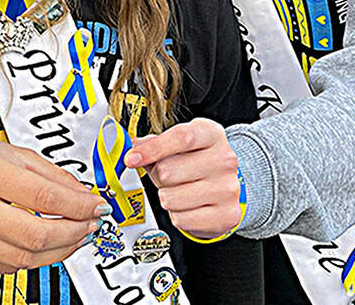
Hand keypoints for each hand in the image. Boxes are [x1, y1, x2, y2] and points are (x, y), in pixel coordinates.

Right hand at [0, 137, 107, 272]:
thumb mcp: (19, 154)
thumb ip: (56, 178)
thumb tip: (86, 200)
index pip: (43, 197)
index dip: (78, 207)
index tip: (96, 207)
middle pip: (35, 235)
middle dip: (72, 233)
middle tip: (89, 225)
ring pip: (23, 258)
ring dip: (58, 250)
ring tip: (72, 236)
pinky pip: (6, 266)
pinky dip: (32, 258)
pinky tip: (42, 245)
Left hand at [124, 118, 243, 240]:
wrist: (224, 187)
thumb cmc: (195, 162)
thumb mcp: (178, 145)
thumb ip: (151, 144)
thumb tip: (126, 147)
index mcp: (211, 134)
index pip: (180, 138)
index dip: (152, 149)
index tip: (131, 159)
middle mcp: (224, 160)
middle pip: (168, 171)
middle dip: (159, 176)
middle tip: (169, 176)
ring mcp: (227, 189)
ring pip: (170, 198)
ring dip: (167, 196)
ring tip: (180, 190)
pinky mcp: (226, 215)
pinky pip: (181, 219)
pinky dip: (178, 215)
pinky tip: (189, 205)